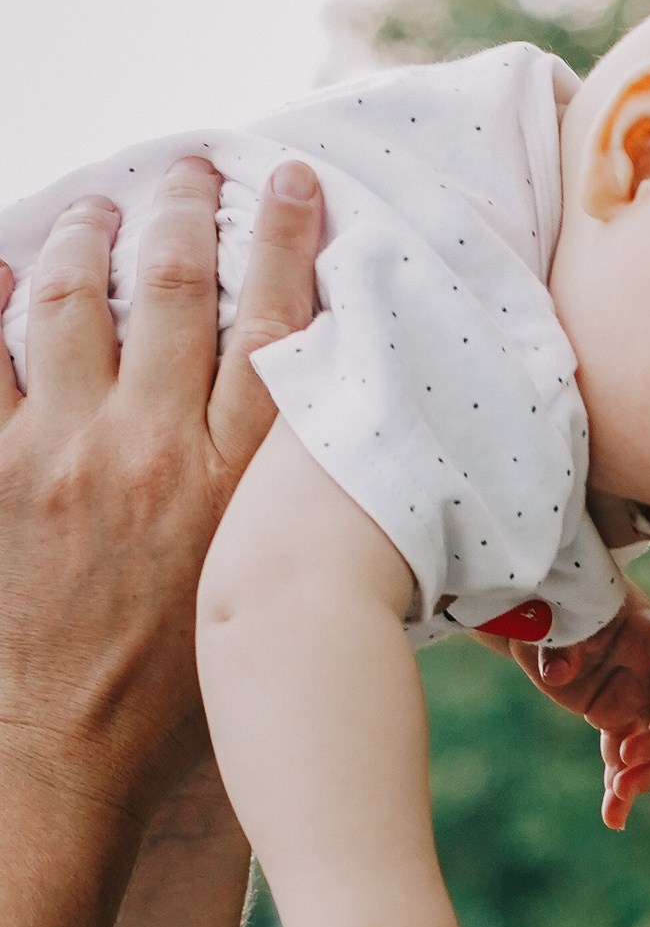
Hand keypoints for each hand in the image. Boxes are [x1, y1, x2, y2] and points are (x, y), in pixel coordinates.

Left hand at [0, 156, 317, 826]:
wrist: (69, 756)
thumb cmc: (178, 695)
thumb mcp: (256, 583)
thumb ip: (277, 498)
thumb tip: (312, 430)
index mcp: (236, 480)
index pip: (274, 321)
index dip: (286, 234)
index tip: (291, 180)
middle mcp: (153, 449)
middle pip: (176, 285)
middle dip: (185, 207)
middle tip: (190, 170)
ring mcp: (61, 454)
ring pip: (71, 299)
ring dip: (87, 235)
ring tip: (97, 209)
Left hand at [475, 584, 649, 829]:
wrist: (541, 620)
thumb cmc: (552, 605)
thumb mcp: (549, 616)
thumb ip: (557, 641)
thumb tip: (559, 675)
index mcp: (646, 630)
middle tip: (626, 762)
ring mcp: (638, 697)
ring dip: (644, 774)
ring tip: (618, 797)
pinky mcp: (618, 720)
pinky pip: (625, 759)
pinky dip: (619, 788)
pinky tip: (614, 818)